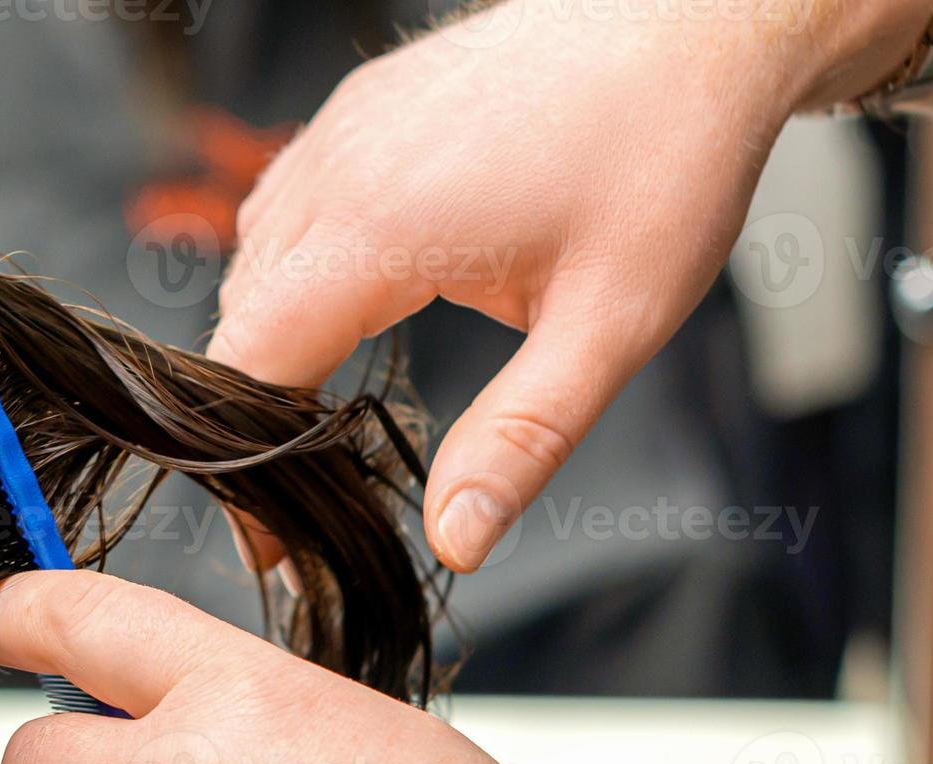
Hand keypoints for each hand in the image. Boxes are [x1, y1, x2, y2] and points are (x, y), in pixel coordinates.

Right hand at [208, 0, 928, 571]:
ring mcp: (343, 128)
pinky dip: (298, 264)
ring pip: (255, 255)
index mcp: (379, 229)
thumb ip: (520, 440)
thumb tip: (455, 542)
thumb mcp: (609, 326)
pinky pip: (288, 199)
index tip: (273, 535)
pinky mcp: (362, 106)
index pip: (249, 365)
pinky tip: (361, 297)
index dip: (248, 462)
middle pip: (239, 318)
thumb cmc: (663, 159)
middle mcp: (337, 169)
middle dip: (262, 408)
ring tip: (333, 404)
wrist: (693, 23)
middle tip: (314, 490)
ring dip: (277, 334)